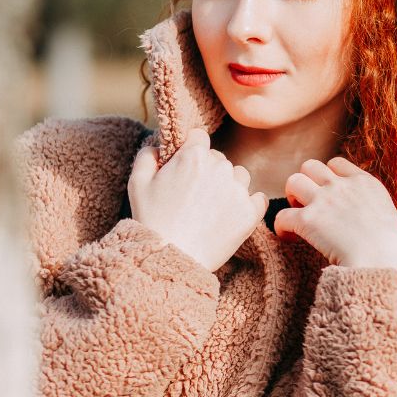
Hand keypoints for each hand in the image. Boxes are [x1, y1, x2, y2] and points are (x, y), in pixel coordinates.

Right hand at [127, 127, 267, 271]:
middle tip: (193, 195)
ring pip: (239, 176)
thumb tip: (159, 145)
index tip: (186, 167)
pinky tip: (231, 215)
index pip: (199, 137)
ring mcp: (238, 190)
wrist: (173, 258)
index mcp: (194, 155)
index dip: (191, 150)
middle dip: (208, 171)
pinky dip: (248, 204)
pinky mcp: (251, 212)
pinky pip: (258, 198)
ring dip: (229, 186)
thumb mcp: (137, 183)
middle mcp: (220, 167)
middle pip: (219, 158)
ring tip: (210, 207)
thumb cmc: (152, 221)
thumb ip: (148, 155)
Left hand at [275, 157, 396, 269]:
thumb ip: (375, 212)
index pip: (336, 164)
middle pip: (310, 166)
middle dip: (306, 183)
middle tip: (309, 205)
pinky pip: (282, 215)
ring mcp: (324, 200)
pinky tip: (289, 238)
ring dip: (291, 198)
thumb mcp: (391, 218)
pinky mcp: (308, 221)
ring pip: (292, 181)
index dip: (328, 178)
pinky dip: (282, 227)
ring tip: (298, 217)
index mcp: (364, 183)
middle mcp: (342, 186)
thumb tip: (372, 225)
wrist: (387, 259)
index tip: (329, 196)